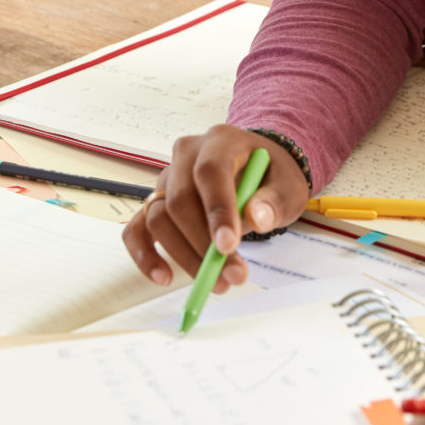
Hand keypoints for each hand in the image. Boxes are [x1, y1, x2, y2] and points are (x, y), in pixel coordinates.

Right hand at [121, 124, 311, 287]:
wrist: (256, 171)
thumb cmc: (270, 176)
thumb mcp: (288, 185)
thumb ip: (275, 200)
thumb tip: (256, 218)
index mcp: (220, 141)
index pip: (210, 172)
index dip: (217, 210)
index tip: (229, 247)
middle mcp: (186, 155)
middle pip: (180, 199)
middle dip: (203, 244)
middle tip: (232, 276)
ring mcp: (166, 178)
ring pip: (158, 218)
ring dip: (184, 256)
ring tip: (218, 283)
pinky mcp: (155, 203)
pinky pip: (137, 229)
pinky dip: (145, 255)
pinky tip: (164, 277)